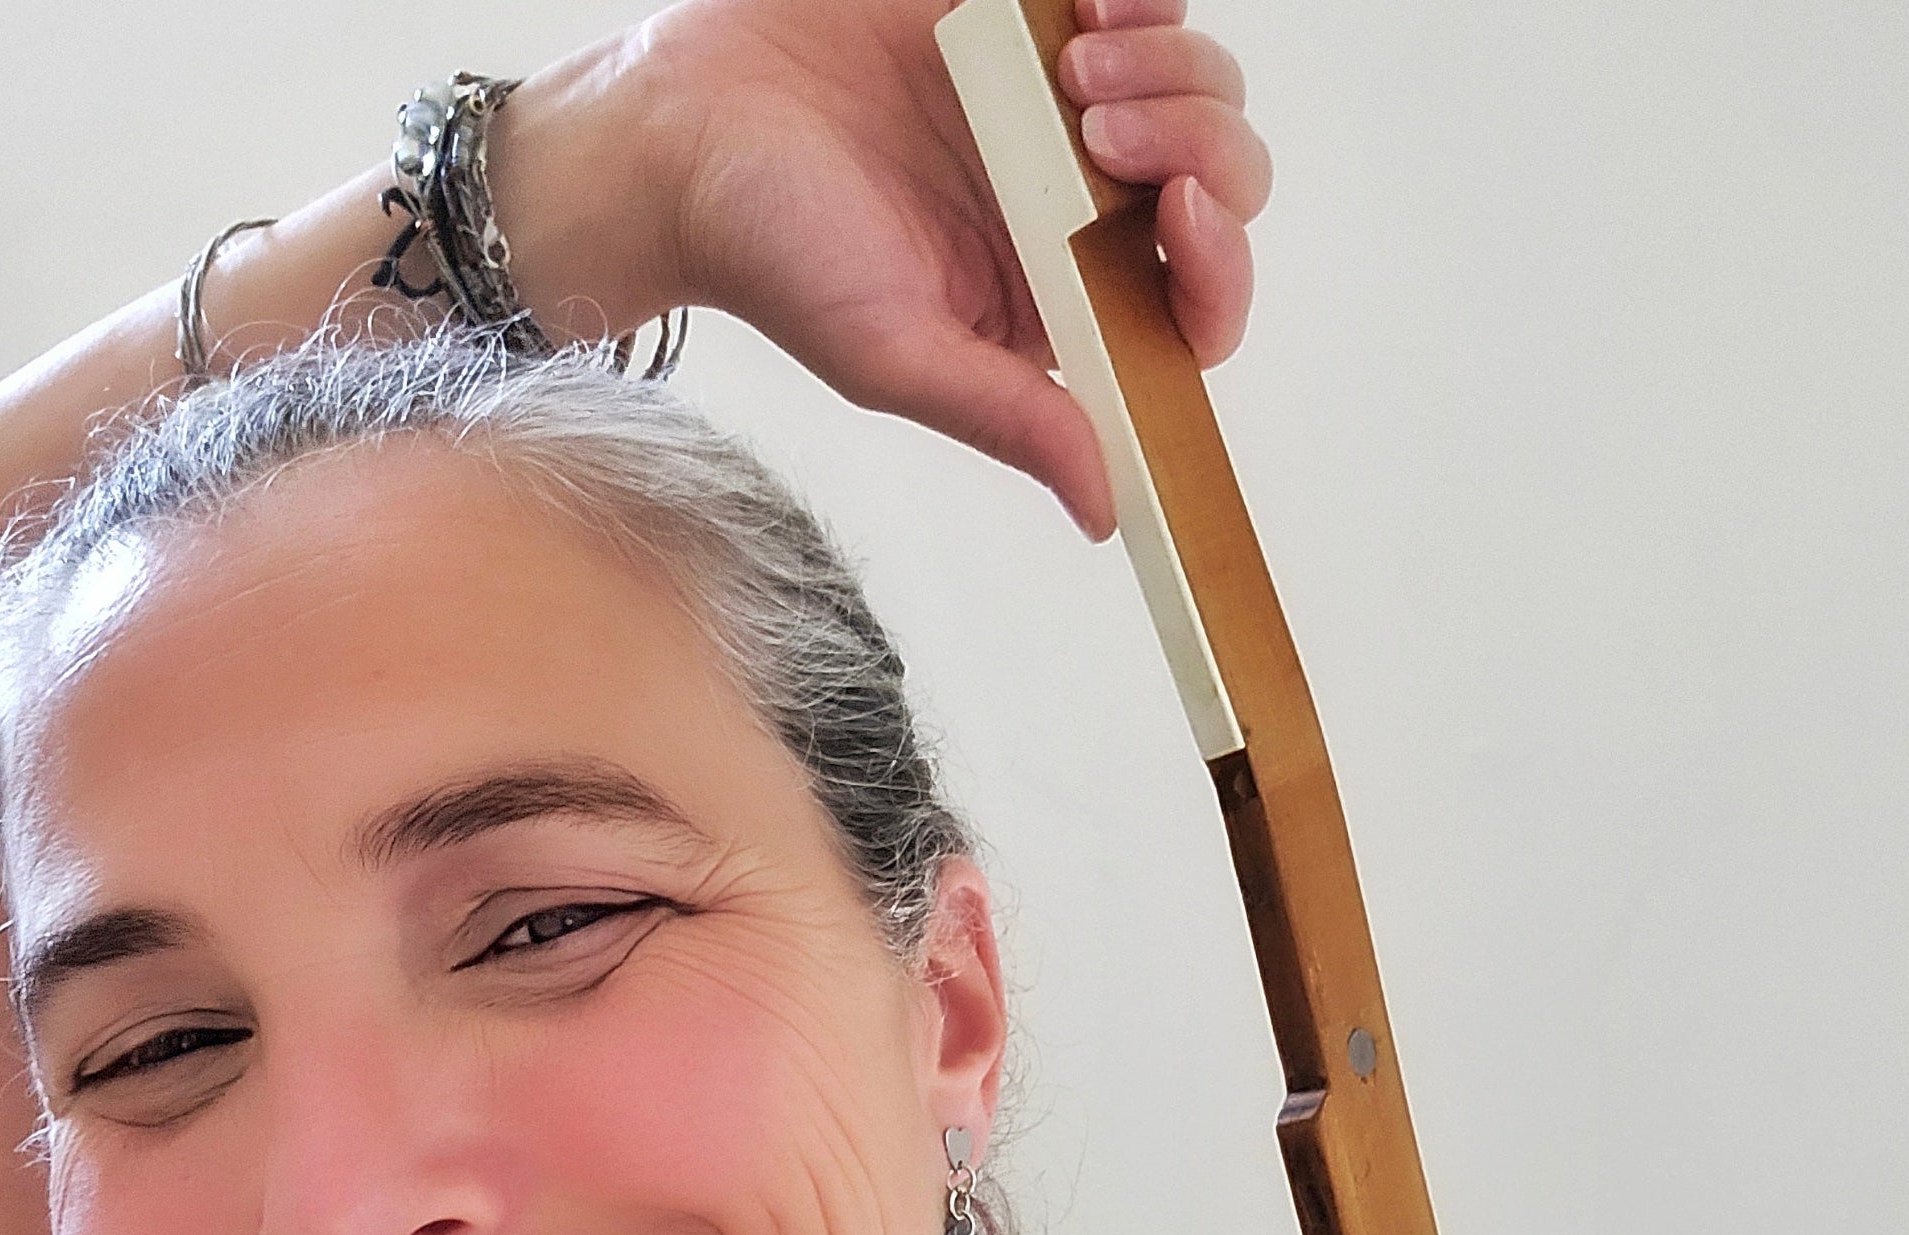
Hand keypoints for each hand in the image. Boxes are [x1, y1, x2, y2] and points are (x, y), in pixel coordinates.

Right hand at [625, 0, 1269, 538]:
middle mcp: (1073, 216)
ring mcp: (1059, 114)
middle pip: (1224, 184)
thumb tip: (1109, 509)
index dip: (1218, 265)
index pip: (1192, 307)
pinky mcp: (1030, 21)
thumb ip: (1012, 420)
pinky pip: (1143, 2)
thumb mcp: (894, 359)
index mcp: (1056, 306)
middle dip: (1196, 144)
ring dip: (1172, 68)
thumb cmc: (771, 253)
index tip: (1179, 208)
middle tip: (1095, 123)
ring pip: (1199, 87)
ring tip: (1074, 69)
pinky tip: (1089, 8)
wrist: (685, 123)